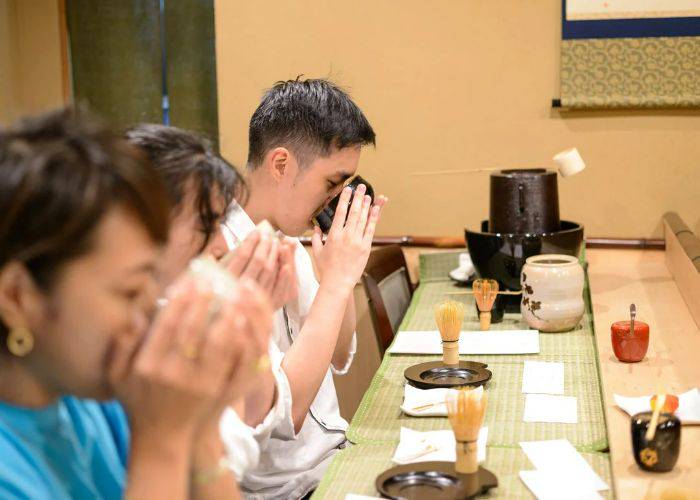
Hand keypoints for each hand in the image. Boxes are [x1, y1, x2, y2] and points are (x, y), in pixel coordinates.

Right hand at [107, 275, 266, 438]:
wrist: (161, 437)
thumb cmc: (138, 400)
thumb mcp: (117, 375)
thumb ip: (122, 343)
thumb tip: (136, 313)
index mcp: (147, 366)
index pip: (166, 326)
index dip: (179, 301)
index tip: (189, 282)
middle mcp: (171, 374)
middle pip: (191, 330)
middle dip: (203, 302)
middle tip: (212, 281)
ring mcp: (196, 384)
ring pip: (216, 343)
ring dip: (225, 316)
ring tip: (233, 295)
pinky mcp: (215, 390)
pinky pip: (231, 360)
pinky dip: (237, 338)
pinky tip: (243, 320)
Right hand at [222, 231, 297, 309]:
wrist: (223, 324)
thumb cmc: (219, 294)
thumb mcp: (216, 275)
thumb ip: (227, 258)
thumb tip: (242, 241)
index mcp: (226, 280)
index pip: (242, 255)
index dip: (251, 241)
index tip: (256, 231)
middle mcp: (240, 290)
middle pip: (259, 262)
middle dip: (266, 246)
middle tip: (269, 236)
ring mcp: (254, 300)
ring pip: (270, 273)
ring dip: (276, 255)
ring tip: (277, 244)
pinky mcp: (266, 307)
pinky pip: (278, 289)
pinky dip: (284, 276)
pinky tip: (286, 265)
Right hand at [311, 184, 385, 289]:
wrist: (338, 283)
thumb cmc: (326, 269)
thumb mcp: (317, 252)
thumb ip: (315, 238)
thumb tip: (316, 227)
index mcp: (333, 235)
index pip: (340, 212)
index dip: (344, 199)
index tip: (347, 189)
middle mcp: (346, 236)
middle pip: (354, 212)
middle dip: (358, 197)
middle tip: (361, 186)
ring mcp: (357, 241)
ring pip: (363, 219)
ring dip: (367, 205)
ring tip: (368, 194)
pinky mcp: (366, 247)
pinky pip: (371, 229)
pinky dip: (374, 218)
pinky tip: (376, 209)